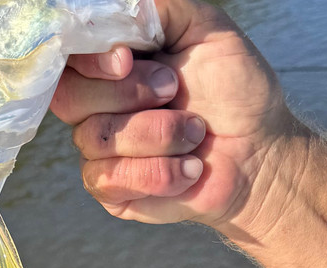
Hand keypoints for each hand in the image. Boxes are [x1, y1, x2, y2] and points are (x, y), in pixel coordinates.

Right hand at [50, 0, 305, 243]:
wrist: (260, 152)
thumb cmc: (235, 90)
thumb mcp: (204, 28)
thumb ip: (155, 10)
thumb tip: (110, 11)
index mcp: (110, 65)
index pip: (66, 58)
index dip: (88, 60)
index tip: (126, 60)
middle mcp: (96, 106)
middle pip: (70, 98)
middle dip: (130, 95)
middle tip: (175, 91)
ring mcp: (100, 151)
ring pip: (96, 139)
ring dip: (159, 134)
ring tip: (196, 134)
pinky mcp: (112, 190)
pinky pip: (110, 179)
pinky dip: (160, 172)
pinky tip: (189, 169)